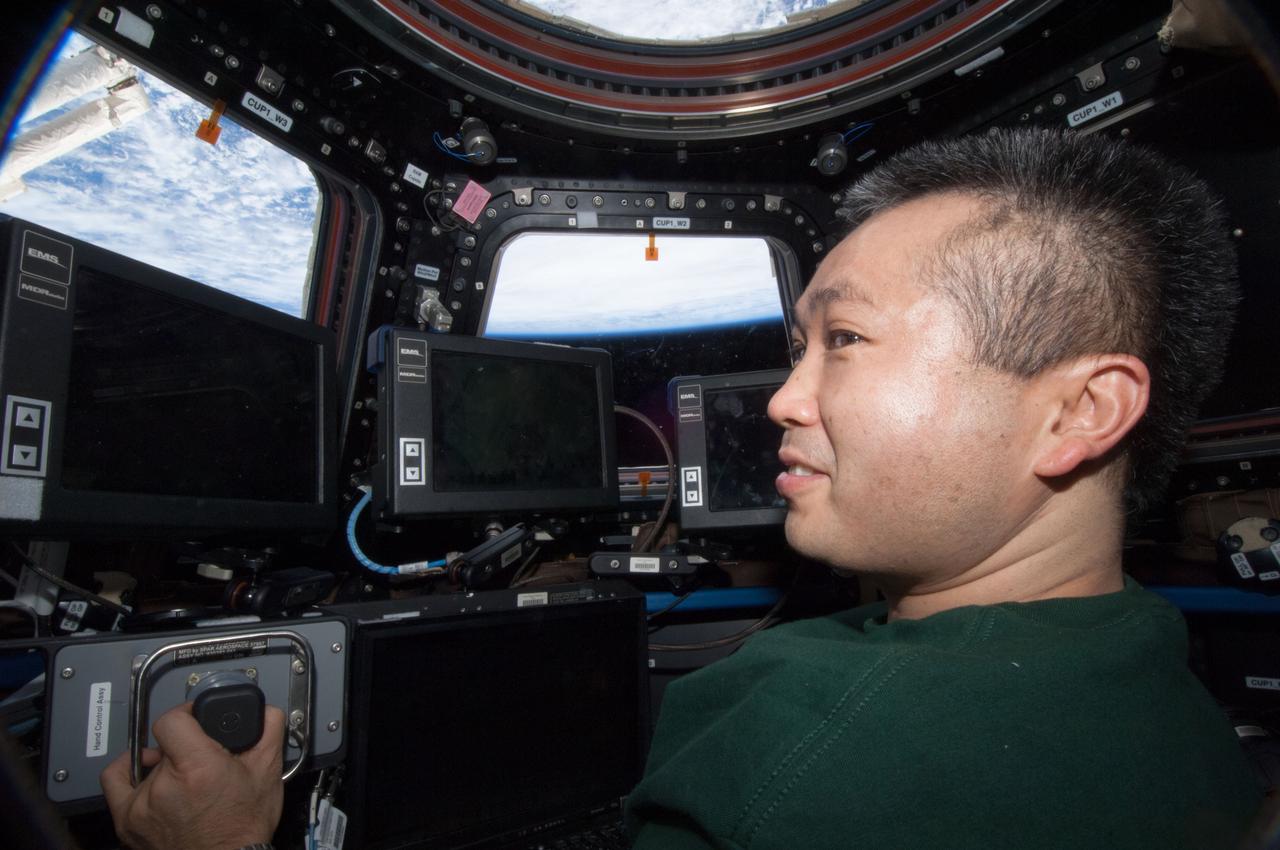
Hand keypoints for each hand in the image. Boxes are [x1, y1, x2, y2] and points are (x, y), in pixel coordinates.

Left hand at [101, 701, 284, 849]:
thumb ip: (268, 732)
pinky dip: (129, 768)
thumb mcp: (268, 774)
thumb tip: (265, 710)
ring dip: (169, 766)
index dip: (187, 714)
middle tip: (206, 762)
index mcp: (198, 768)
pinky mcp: (127, 820)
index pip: (172, 720)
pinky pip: (115, 781)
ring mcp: (141, 804)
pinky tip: (145, 766)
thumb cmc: (243, 827)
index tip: (196, 718)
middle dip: (188, 748)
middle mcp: (164, 785)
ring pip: (152, 764)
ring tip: (187, 781)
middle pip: (168, 745)